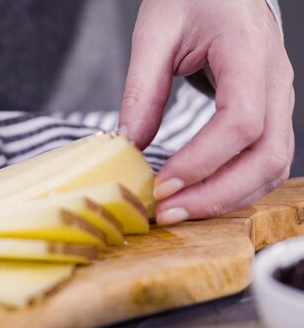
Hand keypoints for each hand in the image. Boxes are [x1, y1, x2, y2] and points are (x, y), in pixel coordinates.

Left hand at [118, 0, 293, 224]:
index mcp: (249, 51)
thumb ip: (142, 88)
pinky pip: (266, 160)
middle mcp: (276, 79)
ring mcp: (280, 98)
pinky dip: (236, 186)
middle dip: (215, 194)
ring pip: (272, 166)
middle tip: (166, 211)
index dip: (202, 161)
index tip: (162, 183)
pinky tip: (200, 195)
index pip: (241, 120)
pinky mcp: (270, 111)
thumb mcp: (155, 31)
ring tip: (178, 210)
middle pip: (267, 155)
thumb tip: (130, 142)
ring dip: (226, 197)